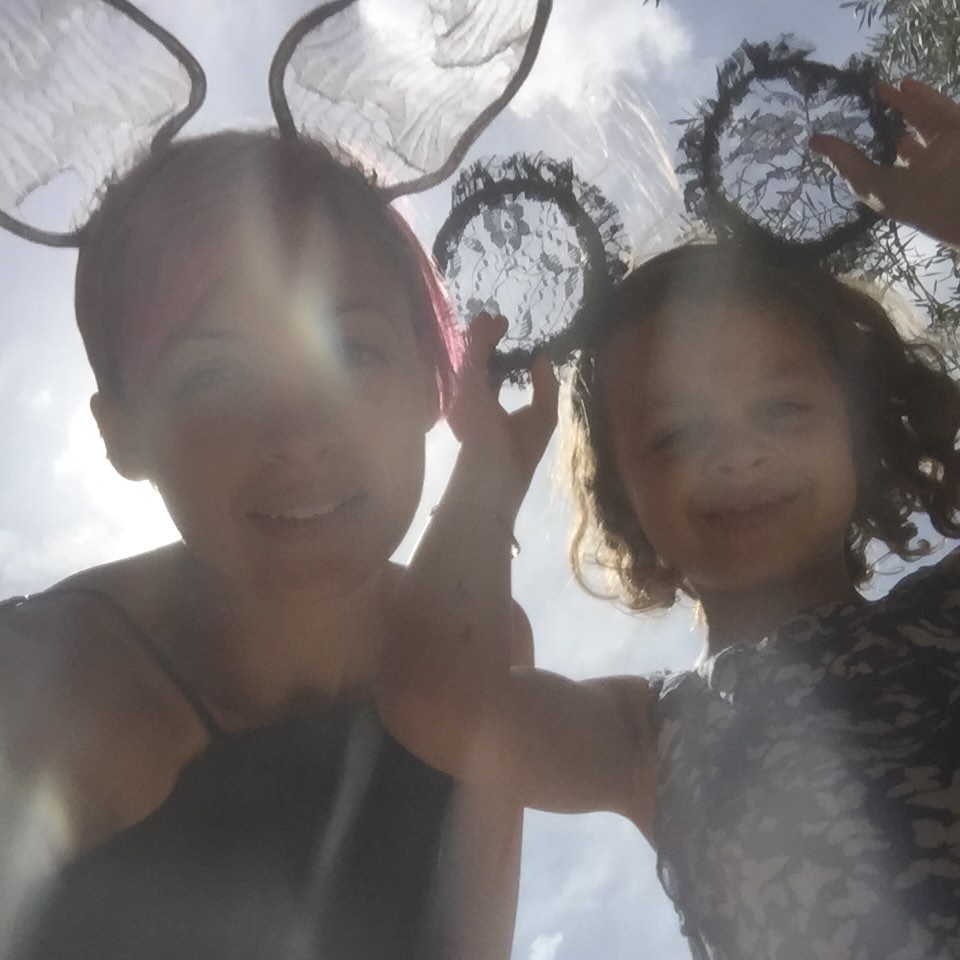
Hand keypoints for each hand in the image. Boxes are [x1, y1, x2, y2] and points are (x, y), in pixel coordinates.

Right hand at [446, 313, 558, 506]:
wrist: (498, 472)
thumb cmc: (519, 452)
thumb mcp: (542, 415)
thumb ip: (545, 387)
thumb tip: (543, 359)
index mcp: (487, 410)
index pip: (489, 379)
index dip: (497, 360)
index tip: (506, 343)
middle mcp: (473, 400)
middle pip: (477, 364)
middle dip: (484, 342)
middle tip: (495, 320)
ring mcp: (466, 394)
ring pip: (472, 356)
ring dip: (482, 334)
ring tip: (492, 316)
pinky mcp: (466, 386)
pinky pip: (474, 355)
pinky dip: (483, 338)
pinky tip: (491, 323)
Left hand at [810, 78, 959, 245]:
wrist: (958, 198)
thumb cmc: (910, 199)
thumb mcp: (869, 183)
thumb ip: (843, 160)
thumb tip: (813, 141)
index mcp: (903, 187)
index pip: (886, 168)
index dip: (869, 153)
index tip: (851, 135)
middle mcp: (924, 168)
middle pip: (905, 138)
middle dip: (887, 122)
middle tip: (868, 101)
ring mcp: (944, 148)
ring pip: (923, 120)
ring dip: (904, 104)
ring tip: (880, 87)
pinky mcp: (958, 130)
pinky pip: (941, 109)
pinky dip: (924, 96)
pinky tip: (904, 84)